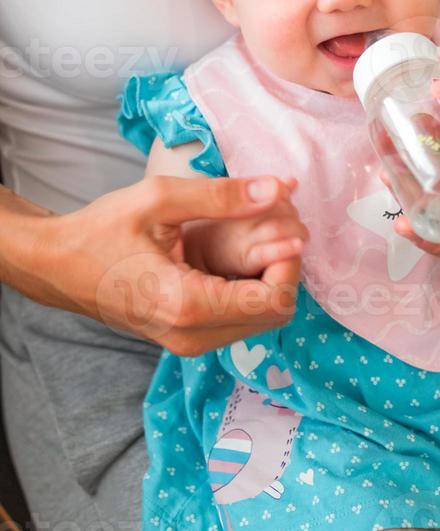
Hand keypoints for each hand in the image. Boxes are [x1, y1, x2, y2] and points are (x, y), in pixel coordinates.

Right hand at [23, 175, 302, 353]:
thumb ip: (223, 194)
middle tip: (274, 227)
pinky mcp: (187, 338)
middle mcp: (193, 336)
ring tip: (254, 237)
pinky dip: (251, 288)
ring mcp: (190, 343)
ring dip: (269, 278)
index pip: (275, 299)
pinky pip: (240, 320)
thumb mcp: (160, 198)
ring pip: (262, 320)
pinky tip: (234, 255)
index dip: (290, 260)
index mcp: (187, 305)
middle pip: (277, 313)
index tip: (282, 224)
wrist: (58, 266)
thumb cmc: (102, 229)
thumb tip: (280, 187)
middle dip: (285, 268)